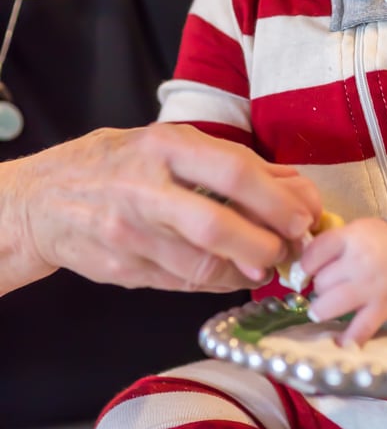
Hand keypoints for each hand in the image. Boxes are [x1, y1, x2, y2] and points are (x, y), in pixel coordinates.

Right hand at [2, 123, 321, 294]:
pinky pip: (184, 284)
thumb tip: (296, 189)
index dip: (277, 199)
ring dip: (247, 269)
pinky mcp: (124, 270)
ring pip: (202, 265)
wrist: (41, 201)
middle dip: (266, 243)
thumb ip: (231, 164)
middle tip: (289, 248)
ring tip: (267, 262)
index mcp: (163, 146)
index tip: (303, 216)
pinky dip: (219, 282)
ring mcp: (130, 235)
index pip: (234, 171)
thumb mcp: (168, 145)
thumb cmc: (117, 164)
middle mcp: (144, 190)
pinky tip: (234, 272)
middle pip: (217, 225)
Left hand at [300, 217, 386, 344]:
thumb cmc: (386, 242)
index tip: (310, 270)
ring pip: (329, 306)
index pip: (313, 254)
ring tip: (323, 311)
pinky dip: (348, 339)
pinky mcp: (383, 309)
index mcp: (351, 238)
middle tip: (329, 287)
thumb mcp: (359, 230)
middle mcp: (358, 263)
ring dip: (322, 311)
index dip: (306, 265)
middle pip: (321, 282)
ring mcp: (370, 288)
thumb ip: (334, 244)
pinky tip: (339, 343)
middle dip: (321, 287)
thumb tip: (305, 266)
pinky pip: (360, 330)